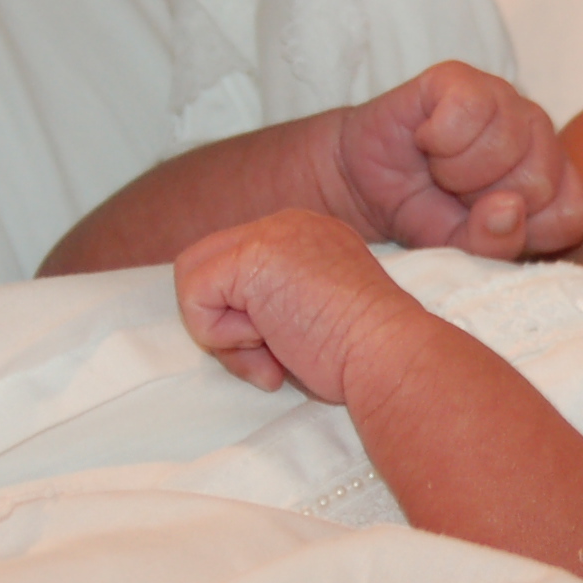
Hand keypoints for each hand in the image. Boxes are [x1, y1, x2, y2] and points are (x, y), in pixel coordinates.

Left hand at [174, 208, 428, 399]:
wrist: (389, 355)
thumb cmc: (364, 355)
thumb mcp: (317, 315)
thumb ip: (279, 304)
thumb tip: (236, 324)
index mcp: (309, 236)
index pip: (238, 267)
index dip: (243, 318)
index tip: (285, 353)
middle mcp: (288, 224)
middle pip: (207, 266)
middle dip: (223, 322)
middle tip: (269, 358)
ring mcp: (270, 234)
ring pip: (193, 279)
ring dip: (224, 332)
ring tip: (273, 351)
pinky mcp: (251, 255)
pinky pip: (194, 296)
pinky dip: (221, 335)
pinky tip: (270, 341)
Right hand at [326, 62, 582, 258]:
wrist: (362, 184)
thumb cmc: (423, 213)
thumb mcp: (461, 249)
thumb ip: (494, 242)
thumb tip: (509, 208)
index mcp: (554, 177)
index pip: (570, 214)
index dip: (522, 231)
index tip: (483, 225)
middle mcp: (539, 133)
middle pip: (538, 182)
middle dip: (483, 201)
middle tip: (453, 194)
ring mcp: (505, 98)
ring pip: (506, 145)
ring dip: (456, 171)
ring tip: (439, 169)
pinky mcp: (462, 77)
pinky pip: (469, 110)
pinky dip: (437, 138)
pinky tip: (426, 141)